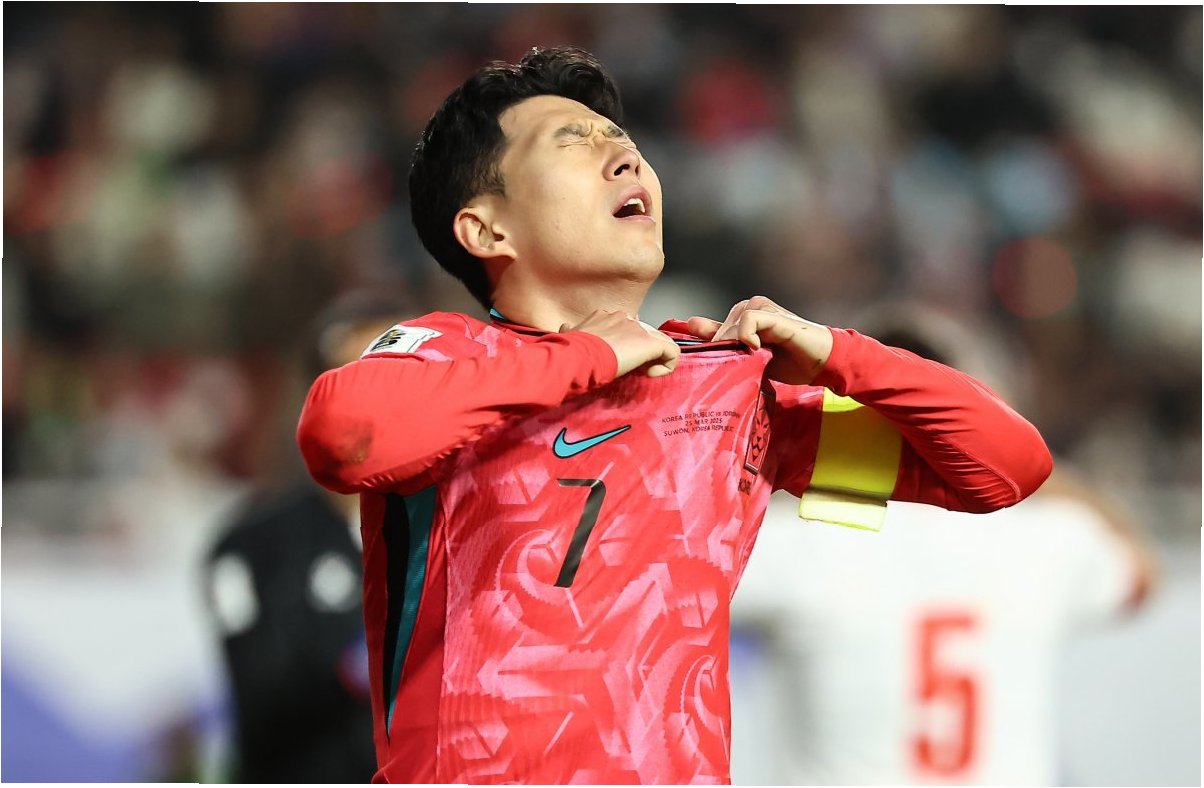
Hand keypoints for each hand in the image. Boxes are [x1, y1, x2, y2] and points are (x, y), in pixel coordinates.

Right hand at [563, 310, 680, 377]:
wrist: (578, 356)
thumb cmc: (570, 350)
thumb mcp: (568, 335)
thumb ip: (572, 330)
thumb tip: (566, 328)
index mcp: (606, 316)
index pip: (627, 328)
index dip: (626, 345)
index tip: (618, 360)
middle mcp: (624, 318)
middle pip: (645, 334)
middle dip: (642, 352)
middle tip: (632, 369)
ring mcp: (639, 329)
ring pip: (661, 341)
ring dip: (655, 359)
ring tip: (643, 372)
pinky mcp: (651, 343)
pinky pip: (672, 352)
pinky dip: (667, 365)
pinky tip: (651, 375)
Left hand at [686, 296, 832, 384]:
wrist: (820, 362)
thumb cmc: (788, 360)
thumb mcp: (750, 358)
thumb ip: (723, 343)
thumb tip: (692, 325)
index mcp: (743, 316)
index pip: (714, 331)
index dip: (712, 351)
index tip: (715, 369)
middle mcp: (751, 307)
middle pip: (720, 331)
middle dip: (723, 352)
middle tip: (736, 370)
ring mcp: (762, 309)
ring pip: (731, 326)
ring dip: (735, 347)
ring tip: (749, 362)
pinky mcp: (774, 315)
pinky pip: (748, 320)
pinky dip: (746, 336)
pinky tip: (756, 349)